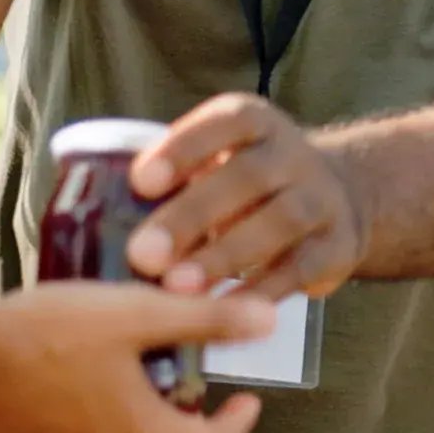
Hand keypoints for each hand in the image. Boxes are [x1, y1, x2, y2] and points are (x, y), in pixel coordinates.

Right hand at [0, 283, 277, 432]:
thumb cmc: (53, 330)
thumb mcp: (137, 313)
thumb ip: (205, 320)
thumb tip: (270, 321)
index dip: (238, 422)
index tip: (245, 398)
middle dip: (186, 429)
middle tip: (185, 387)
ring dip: (136, 431)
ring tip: (132, 384)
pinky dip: (90, 430)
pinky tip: (74, 390)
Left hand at [126, 94, 369, 300]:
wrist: (342, 197)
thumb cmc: (248, 183)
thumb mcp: (219, 159)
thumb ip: (173, 176)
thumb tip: (91, 211)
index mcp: (254, 122)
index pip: (223, 124)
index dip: (183, 149)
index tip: (140, 181)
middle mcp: (292, 154)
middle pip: (246, 177)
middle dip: (193, 215)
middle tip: (144, 254)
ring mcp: (321, 199)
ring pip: (278, 222)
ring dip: (226, 256)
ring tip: (177, 288)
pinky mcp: (337, 246)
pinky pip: (299, 269)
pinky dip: (260, 292)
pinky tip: (222, 310)